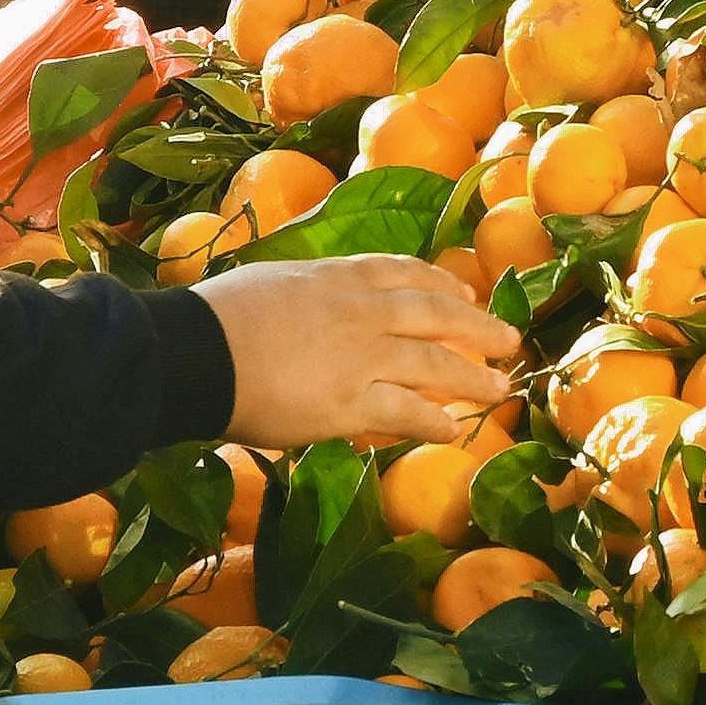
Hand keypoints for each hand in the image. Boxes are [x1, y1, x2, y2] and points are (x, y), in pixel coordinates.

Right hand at [192, 256, 520, 451]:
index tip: (465, 291)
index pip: (405, 273)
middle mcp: (362, 311)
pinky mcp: (351, 404)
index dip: (442, 283)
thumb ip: (309, 291)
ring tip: (500, 391)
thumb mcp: (273, 280)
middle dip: (479, 327)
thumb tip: (313, 300)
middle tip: (509, 340)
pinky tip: (454, 432)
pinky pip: (407, 414)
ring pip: (436, 366)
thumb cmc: (217, 316)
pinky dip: (435, 423)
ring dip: (474, 379)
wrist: (196, 352)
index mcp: (339, 276)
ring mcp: (362, 357)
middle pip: (437, 315)